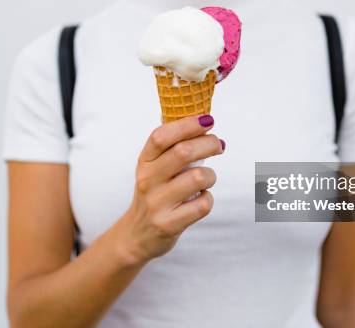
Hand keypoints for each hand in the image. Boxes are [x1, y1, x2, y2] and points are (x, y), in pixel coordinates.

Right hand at [115, 115, 223, 264]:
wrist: (136, 235)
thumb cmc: (155, 193)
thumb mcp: (154, 168)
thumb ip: (172, 147)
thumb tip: (204, 122)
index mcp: (144, 162)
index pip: (161, 135)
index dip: (187, 124)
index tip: (208, 119)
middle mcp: (147, 180)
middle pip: (183, 152)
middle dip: (209, 144)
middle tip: (219, 145)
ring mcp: (157, 203)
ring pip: (198, 177)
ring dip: (211, 175)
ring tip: (206, 179)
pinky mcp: (169, 224)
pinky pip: (202, 204)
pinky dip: (208, 198)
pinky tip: (201, 198)